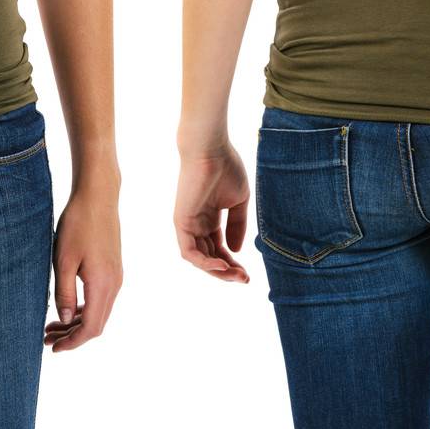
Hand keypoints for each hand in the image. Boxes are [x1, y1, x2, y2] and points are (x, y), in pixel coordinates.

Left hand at [44, 183, 121, 351]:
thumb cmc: (78, 224)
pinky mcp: (113, 268)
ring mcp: (116, 276)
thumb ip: (64, 292)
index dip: (72, 342)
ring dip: (77, 322)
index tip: (53, 348)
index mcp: (102, 284)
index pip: (91, 327)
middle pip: (96, 323)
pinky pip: (101, 298)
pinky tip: (67, 306)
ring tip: (52, 325)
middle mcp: (114, 284)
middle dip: (72, 336)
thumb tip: (64, 319)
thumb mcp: (64, 260)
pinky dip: (84, 309)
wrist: (98, 196)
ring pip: (99, 312)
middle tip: (47, 339)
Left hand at [174, 146, 250, 282]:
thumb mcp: (238, 201)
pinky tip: (223, 266)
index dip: (233, 263)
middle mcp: (197, 224)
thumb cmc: (226, 167)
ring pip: (200, 259)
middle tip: (245, 279)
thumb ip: (237, 225)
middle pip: (210, 257)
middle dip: (228, 272)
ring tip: (237, 275)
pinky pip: (189, 252)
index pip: (219, 248)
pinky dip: (205, 263)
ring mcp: (187, 224)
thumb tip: (235, 251)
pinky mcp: (181, 222)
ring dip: (218, 272)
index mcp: (209, 218)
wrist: (211, 149)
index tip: (249, 274)